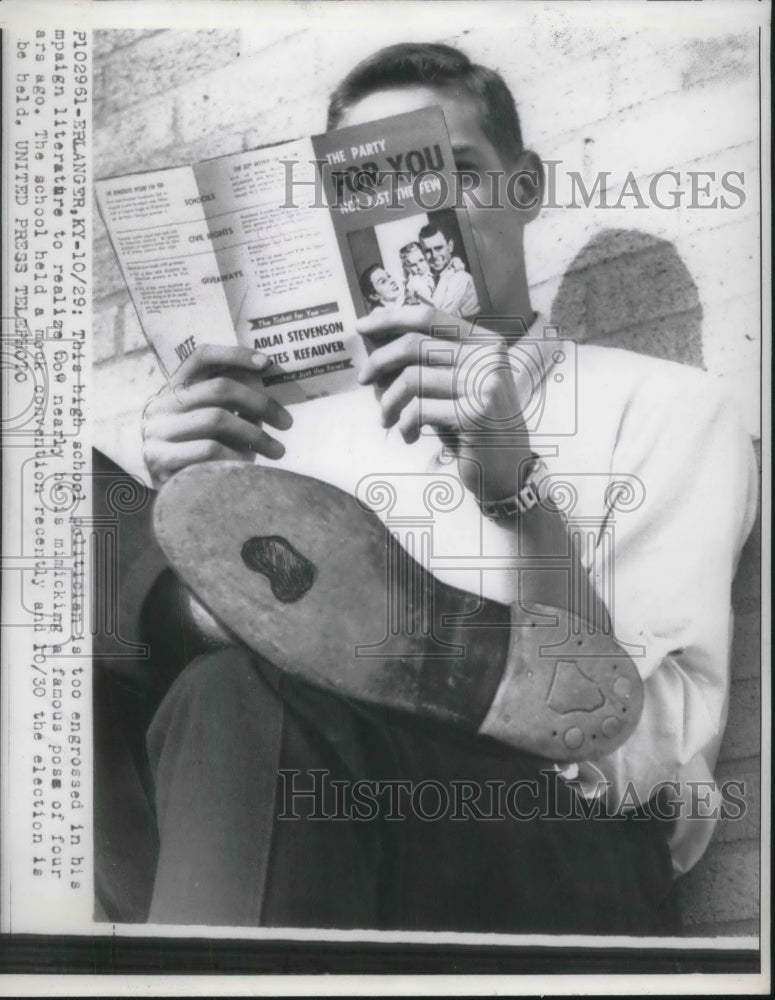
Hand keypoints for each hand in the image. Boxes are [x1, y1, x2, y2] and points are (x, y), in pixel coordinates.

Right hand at [141, 344, 292, 488]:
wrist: (170, 495)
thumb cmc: (201, 454)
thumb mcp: (216, 424)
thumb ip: (236, 405)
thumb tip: (271, 388)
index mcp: (175, 389)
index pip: (201, 357)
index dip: (234, 355)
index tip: (267, 364)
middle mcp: (162, 405)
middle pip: (218, 389)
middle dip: (260, 403)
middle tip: (287, 422)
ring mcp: (157, 431)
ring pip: (217, 419)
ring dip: (255, 435)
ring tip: (277, 450)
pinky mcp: (160, 458)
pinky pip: (209, 450)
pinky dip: (236, 456)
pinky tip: (249, 467)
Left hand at [357, 304, 531, 500]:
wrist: (506, 467)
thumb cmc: (472, 423)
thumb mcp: (455, 384)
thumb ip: (428, 359)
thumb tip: (376, 334)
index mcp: (485, 342)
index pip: (429, 316)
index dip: (391, 318)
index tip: (362, 327)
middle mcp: (488, 357)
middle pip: (415, 344)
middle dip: (379, 360)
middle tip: (363, 379)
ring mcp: (484, 385)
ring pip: (411, 378)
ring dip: (388, 401)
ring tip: (386, 419)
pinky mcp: (474, 415)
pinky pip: (418, 410)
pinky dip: (404, 424)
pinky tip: (408, 436)